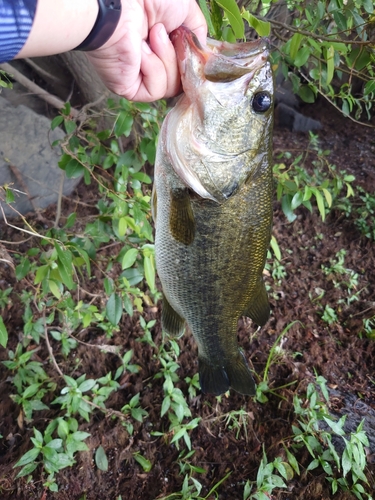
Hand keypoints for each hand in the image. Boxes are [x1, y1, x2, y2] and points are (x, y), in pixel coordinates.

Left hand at [87, 0, 206, 101]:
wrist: (121, 2)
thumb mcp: (186, 9)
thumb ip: (197, 32)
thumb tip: (201, 52)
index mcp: (163, 46)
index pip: (187, 68)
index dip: (195, 62)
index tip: (197, 51)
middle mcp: (152, 63)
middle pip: (183, 80)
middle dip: (182, 58)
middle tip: (172, 36)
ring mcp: (140, 77)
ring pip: (172, 87)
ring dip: (167, 59)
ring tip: (153, 34)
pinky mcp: (130, 88)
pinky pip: (155, 91)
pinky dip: (154, 69)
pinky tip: (142, 50)